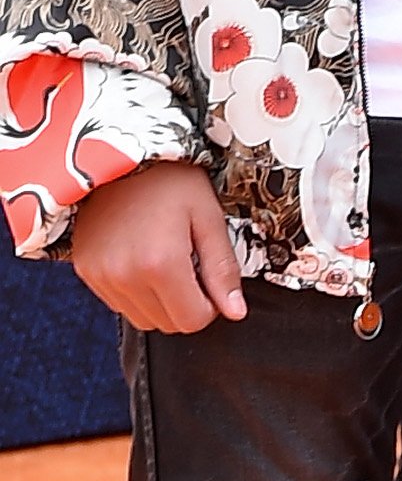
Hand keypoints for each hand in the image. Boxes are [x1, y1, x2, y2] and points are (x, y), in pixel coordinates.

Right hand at [67, 158, 247, 330]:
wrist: (117, 156)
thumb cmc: (169, 180)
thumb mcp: (208, 218)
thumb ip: (222, 269)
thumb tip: (236, 312)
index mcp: (161, 264)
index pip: (193, 321)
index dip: (211, 305)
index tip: (210, 279)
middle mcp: (125, 276)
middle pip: (168, 324)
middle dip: (187, 304)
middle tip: (190, 265)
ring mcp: (100, 276)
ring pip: (143, 318)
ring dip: (161, 302)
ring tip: (166, 259)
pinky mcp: (85, 271)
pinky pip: (119, 303)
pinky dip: (136, 292)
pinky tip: (143, 259)